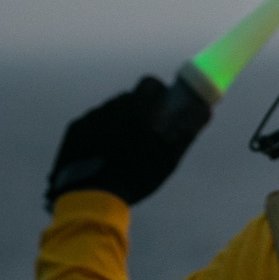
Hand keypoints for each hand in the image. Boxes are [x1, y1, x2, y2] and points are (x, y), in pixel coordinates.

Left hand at [45, 75, 209, 209]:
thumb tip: (205, 108)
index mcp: (136, 108)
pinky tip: (101, 155)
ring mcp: (90, 117)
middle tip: (143, 135)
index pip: (150, 83)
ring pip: (109, 111)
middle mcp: (111, 105)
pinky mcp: (73, 130)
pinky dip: (98, 134)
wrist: (90, 196)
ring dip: (117, 122)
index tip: (163, 108)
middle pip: (129, 98)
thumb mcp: (168, 157)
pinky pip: (90, 124)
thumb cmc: (135, 176)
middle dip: (138, 110)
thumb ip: (187, 130)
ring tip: (120, 151)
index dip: (159, 92)